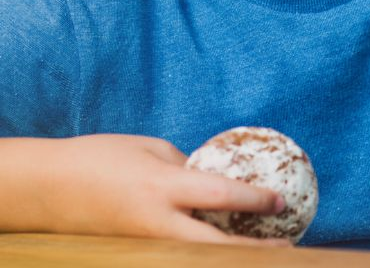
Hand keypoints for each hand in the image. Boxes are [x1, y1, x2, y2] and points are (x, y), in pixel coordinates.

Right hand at [47, 134, 291, 246]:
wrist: (46, 189)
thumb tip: (220, 179)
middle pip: (214, 246)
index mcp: (162, 186)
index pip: (219, 195)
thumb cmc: (102, 157)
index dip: (255, 199)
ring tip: (264, 253)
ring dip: (231, 257)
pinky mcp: (135, 255)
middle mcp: (156, 222)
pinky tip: (224, 250)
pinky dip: (205, 255)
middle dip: (252, 251)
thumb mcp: (151, 149)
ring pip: (198, 259)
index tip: (282, 201)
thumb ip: (188, 167)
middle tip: (286, 248)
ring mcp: (144, 244)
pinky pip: (178, 257)